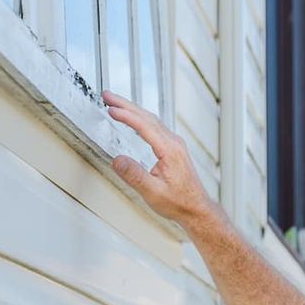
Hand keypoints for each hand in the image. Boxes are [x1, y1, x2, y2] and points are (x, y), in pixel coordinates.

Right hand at [102, 91, 218, 230]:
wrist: (197, 209)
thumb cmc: (179, 202)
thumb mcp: (153, 193)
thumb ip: (134, 176)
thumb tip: (117, 160)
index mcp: (169, 150)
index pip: (145, 126)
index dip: (126, 116)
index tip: (110, 108)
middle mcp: (174, 142)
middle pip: (147, 117)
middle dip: (126, 104)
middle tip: (107, 95)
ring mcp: (175, 144)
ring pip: (151, 120)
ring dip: (133, 110)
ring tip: (115, 104)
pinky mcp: (174, 148)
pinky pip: (155, 126)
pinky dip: (141, 119)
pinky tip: (134, 119)